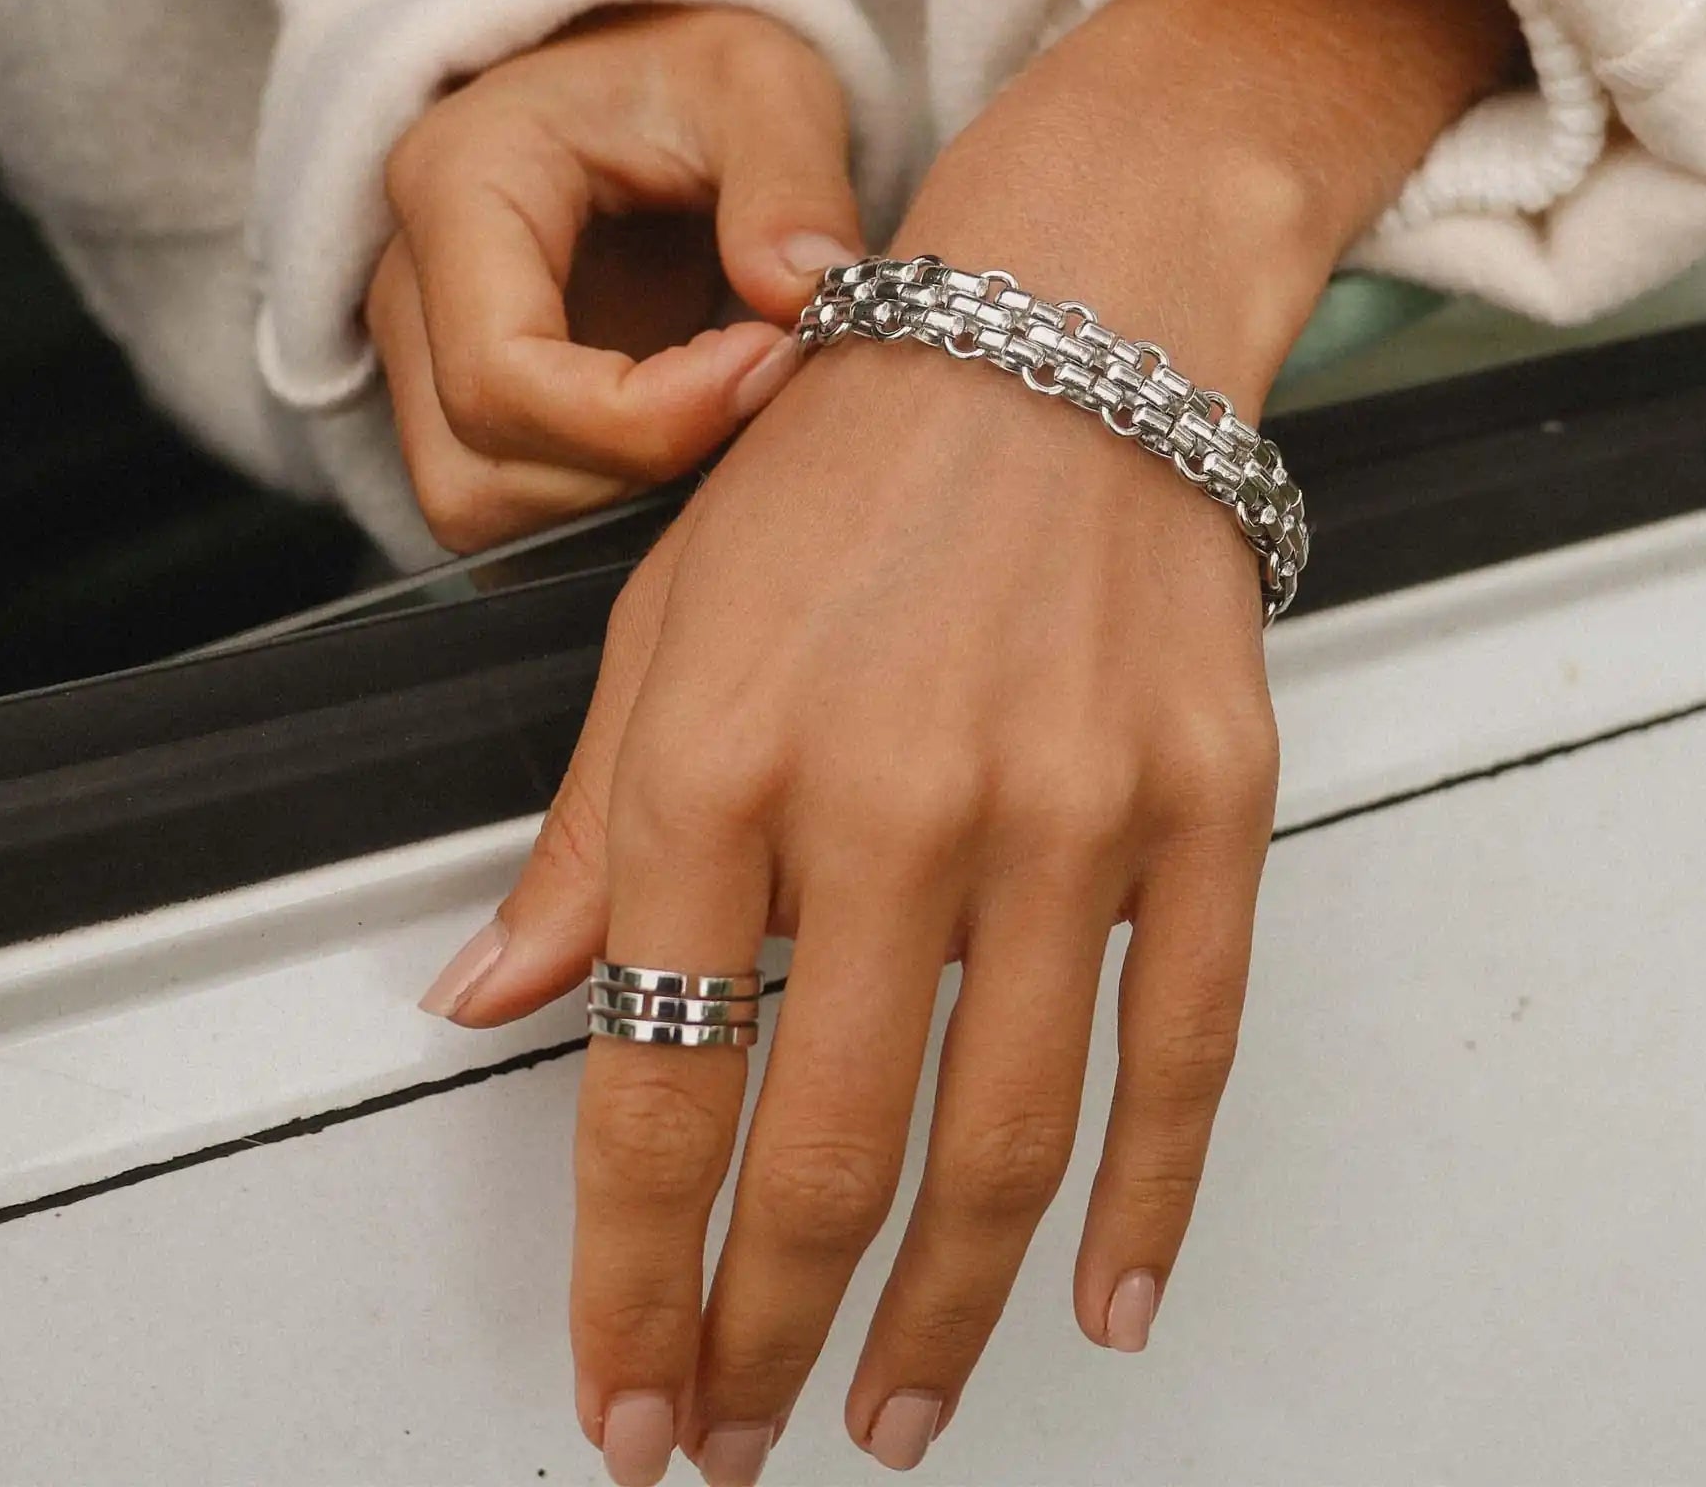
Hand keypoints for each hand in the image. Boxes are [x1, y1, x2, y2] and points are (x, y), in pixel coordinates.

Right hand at [365, 4, 862, 552]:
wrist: (647, 72)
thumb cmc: (695, 68)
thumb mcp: (765, 83)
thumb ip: (791, 180)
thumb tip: (803, 296)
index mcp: (459, 181)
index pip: (499, 376)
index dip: (642, 417)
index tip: (768, 363)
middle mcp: (408, 281)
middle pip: (478, 469)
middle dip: (637, 466)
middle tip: (762, 384)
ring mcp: (421, 352)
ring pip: (480, 509)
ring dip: (618, 497)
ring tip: (726, 406)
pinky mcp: (462, 404)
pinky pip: (512, 505)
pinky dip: (607, 499)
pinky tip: (691, 431)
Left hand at [418, 0, 1518, 1483]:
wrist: (1063, 329)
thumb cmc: (848, 460)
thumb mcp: (664, 623)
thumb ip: (587, 838)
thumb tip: (499, 1004)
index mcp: (725, 754)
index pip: (656, 1085)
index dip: (633, 1275)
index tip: (630, 1392)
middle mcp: (895, 796)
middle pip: (826, 1148)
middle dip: (767, 1329)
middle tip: (746, 1433)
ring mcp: (1070, 806)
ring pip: (1008, 1137)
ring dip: (942, 1311)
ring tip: (891, 1406)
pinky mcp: (1206, 802)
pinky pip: (1186, 1049)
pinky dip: (1151, 1201)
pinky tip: (1108, 1297)